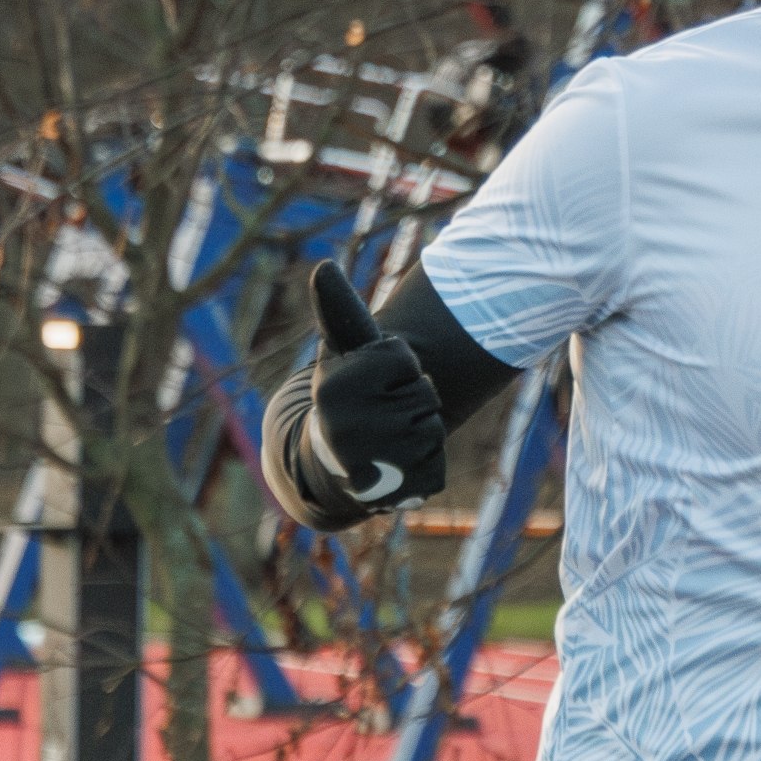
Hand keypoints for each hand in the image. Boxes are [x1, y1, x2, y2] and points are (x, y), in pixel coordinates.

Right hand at [304, 261, 445, 511]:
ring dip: (420, 430)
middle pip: (424, 394)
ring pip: (433, 429)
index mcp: (332, 388)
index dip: (395, 364)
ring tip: (387, 439)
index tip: (373, 377)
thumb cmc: (345, 395)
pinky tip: (397, 466)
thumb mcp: (338, 353)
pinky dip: (426, 464)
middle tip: (380, 411)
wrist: (328, 466)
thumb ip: (338, 310)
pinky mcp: (393, 495)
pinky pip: (436, 466)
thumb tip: (323, 266)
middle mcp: (347, 428)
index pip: (402, 357)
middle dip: (411, 397)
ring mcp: (370, 466)